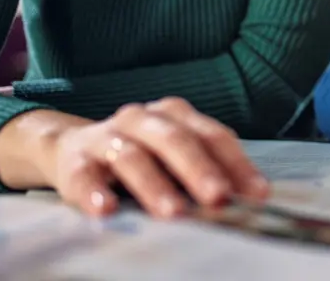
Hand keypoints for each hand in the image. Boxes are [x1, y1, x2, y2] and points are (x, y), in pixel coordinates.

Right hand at [0, 97, 267, 217]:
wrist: (72, 148)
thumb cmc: (141, 156)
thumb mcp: (175, 158)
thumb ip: (208, 172)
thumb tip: (250, 200)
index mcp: (175, 115)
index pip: (213, 136)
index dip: (237, 164)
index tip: (257, 194)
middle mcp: (142, 119)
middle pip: (175, 140)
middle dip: (200, 170)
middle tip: (219, 198)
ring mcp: (107, 136)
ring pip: (132, 156)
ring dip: (154, 185)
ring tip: (173, 213)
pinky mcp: (75, 160)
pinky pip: (84, 175)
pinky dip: (94, 192)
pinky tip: (105, 211)